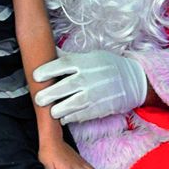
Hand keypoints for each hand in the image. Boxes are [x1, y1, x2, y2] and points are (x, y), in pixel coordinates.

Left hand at [33, 51, 147, 123]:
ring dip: (56, 110)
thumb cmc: (108, 67)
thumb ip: (69, 58)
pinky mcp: (96, 109)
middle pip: (62, 87)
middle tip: (38, 99)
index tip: (36, 76)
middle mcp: (88, 78)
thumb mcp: (91, 56)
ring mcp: (92, 95)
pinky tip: (63, 116)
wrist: (132, 82)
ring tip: (51, 110)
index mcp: (85, 62)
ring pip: (68, 105)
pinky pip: (77, 116)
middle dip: (47, 95)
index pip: (61, 65)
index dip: (46, 71)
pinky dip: (67, 117)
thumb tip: (48, 52)